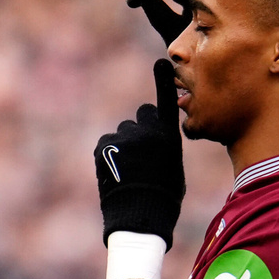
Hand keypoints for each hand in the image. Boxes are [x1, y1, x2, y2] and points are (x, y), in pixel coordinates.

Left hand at [95, 59, 184, 248]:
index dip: (163, 80)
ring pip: (123, 132)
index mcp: (169, 136)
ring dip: (125, 144)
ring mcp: (124, 137)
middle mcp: (147, 131)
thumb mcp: (174, 168)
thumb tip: (154, 139)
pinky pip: (108, 142)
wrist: (138, 217)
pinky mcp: (104, 145)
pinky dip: (110, 153)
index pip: (166, 102)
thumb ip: (165, 145)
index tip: (161, 61)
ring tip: (129, 170)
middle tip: (142, 154)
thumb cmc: (164, 198)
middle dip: (141, 128)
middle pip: (141, 116)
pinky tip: (116, 173)